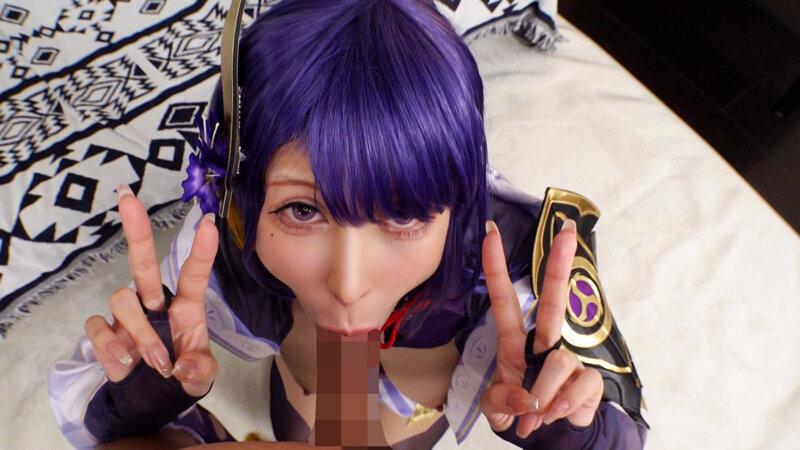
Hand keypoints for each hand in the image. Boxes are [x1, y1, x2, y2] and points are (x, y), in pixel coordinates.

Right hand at [84, 184, 218, 396]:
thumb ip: (199, 370)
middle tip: (128, 198)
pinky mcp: (105, 331)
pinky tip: (125, 363)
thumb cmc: (182, 374)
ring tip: (157, 363)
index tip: (209, 222)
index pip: (193, 274)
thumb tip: (185, 366)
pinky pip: (98, 325)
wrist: (154, 399)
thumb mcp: (200, 376)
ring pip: (123, 300)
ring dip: (141, 332)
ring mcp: (128, 315)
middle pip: (143, 261)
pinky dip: (110, 345)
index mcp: (186, 306)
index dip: (201, 251)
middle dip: (137, 230)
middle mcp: (155, 303)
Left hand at [478, 219, 603, 438]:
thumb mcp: (496, 409)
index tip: (491, 234)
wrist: (550, 435)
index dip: (496, 268)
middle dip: (558, 265)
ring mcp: (569, 358)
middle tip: (565, 232)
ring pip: (557, 363)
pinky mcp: (589, 379)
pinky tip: (557, 413)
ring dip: (543, 395)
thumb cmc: (519, 411)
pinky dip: (562, 406)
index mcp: (514, 343)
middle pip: (552, 300)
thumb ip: (501, 401)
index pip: (504, 300)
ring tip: (536, 414)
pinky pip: (578, 386)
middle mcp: (544, 344)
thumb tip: (526, 399)